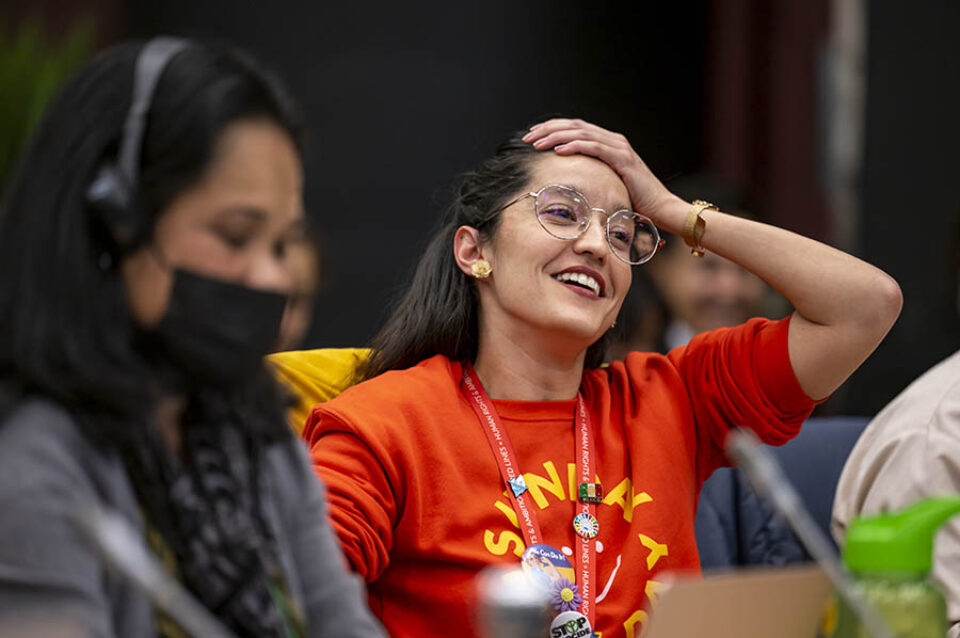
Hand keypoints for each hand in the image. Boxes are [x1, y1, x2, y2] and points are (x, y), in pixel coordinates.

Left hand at [522, 118, 680, 221]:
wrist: (660, 208)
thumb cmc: (633, 201)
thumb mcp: (605, 184)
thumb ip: (589, 176)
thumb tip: (566, 182)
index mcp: (607, 143)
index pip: (574, 128)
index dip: (552, 128)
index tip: (532, 135)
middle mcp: (612, 140)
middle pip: (574, 126)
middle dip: (548, 129)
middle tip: (527, 136)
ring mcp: (619, 147)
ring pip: (581, 133)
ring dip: (556, 136)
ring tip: (537, 143)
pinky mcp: (623, 158)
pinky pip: (594, 148)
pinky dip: (575, 146)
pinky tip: (558, 150)